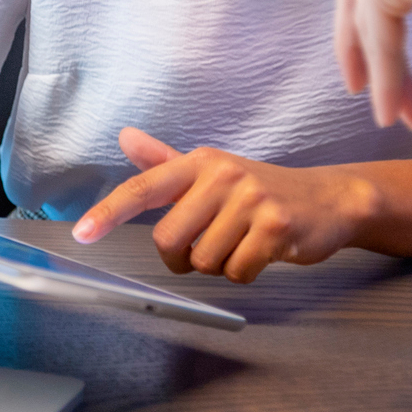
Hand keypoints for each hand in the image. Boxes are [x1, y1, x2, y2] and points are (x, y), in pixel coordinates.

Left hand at [70, 127, 378, 282]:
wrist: (329, 199)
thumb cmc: (263, 190)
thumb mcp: (213, 171)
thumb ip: (166, 162)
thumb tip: (125, 138)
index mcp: (200, 163)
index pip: (144, 188)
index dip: (109, 212)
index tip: (81, 233)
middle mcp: (222, 175)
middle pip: (170, 239)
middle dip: (184, 257)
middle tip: (209, 246)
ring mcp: (251, 199)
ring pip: (204, 261)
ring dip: (220, 265)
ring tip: (244, 242)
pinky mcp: (276, 226)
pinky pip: (237, 272)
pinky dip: (246, 273)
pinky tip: (263, 252)